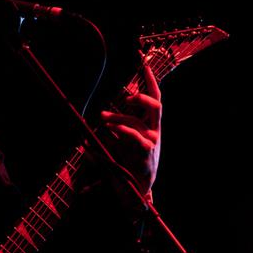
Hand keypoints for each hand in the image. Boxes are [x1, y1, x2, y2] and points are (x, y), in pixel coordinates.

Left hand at [100, 63, 161, 194]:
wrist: (138, 190)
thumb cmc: (130, 164)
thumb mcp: (121, 144)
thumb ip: (113, 129)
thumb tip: (96, 116)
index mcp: (152, 124)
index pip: (155, 97)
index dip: (150, 79)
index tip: (143, 62)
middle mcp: (155, 130)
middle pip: (156, 104)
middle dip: (144, 94)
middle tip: (127, 95)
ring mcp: (153, 141)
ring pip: (137, 121)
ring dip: (118, 118)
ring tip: (102, 119)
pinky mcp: (147, 152)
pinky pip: (136, 136)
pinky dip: (122, 131)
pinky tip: (111, 130)